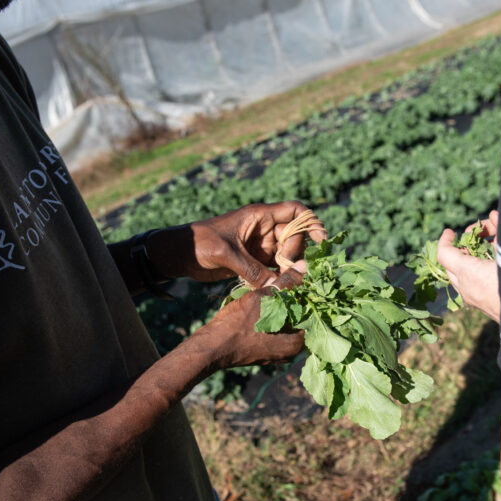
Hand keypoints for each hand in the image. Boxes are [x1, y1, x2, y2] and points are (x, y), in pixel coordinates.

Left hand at [188, 202, 325, 286]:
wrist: (180, 254)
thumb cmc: (200, 243)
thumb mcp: (226, 254)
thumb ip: (252, 270)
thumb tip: (276, 287)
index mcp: (259, 216)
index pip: (294, 211)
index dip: (310, 222)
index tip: (320, 240)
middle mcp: (264, 230)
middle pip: (295, 238)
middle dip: (297, 254)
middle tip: (289, 270)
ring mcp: (260, 247)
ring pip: (287, 256)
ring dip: (289, 270)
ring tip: (285, 283)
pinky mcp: (255, 263)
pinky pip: (275, 270)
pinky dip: (279, 279)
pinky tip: (278, 289)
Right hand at [195, 263, 307, 367]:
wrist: (211, 347)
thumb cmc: (237, 324)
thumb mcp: (263, 298)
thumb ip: (286, 283)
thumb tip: (305, 266)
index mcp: (296, 342)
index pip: (314, 314)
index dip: (310, 294)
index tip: (305, 278)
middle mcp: (292, 352)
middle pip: (302, 320)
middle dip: (298, 300)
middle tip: (292, 281)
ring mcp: (279, 354)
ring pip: (289, 325)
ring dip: (286, 308)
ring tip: (280, 289)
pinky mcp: (267, 352)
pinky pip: (277, 332)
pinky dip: (276, 318)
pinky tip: (269, 304)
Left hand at [436, 210, 500, 323]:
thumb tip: (494, 215)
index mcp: (470, 273)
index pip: (444, 253)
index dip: (445, 239)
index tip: (450, 231)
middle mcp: (467, 288)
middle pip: (451, 264)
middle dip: (461, 248)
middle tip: (475, 237)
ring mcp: (474, 299)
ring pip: (461, 276)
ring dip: (469, 260)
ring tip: (487, 248)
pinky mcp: (483, 307)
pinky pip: (470, 286)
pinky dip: (476, 272)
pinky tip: (493, 264)